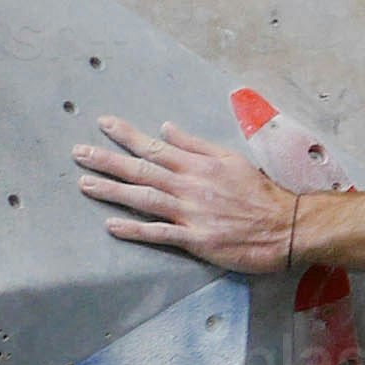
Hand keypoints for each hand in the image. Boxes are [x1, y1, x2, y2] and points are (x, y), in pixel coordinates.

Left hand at [76, 117, 295, 276]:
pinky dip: (135, 229)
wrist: (286, 226)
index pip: (156, 147)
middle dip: (108, 160)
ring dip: (113, 191)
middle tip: (79, 153)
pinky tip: (112, 225)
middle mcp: (191, 186)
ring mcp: (191, 213)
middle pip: (142, 170)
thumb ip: (197, 145)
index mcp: (199, 165)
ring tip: (85, 184)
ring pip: (145, 198)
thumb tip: (167, 128)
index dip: (127, 136)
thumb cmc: (261, 194)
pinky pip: (160, 233)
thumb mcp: (231, 159)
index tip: (103, 124)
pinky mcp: (196, 239)